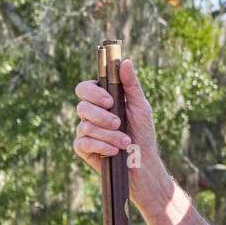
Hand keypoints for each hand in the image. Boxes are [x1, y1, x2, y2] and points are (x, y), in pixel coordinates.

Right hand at [72, 58, 166, 207]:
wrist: (143, 163)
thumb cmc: (143, 132)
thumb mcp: (141, 107)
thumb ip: (131, 85)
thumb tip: (125, 62)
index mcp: (102, 101)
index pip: (85, 88)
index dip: (93, 92)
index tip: (109, 101)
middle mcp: (90, 114)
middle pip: (82, 106)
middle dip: (101, 116)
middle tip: (118, 123)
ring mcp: (85, 131)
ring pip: (85, 126)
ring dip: (109, 135)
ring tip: (125, 142)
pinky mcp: (83, 149)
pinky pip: (83, 143)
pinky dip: (101, 146)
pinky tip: (114, 151)